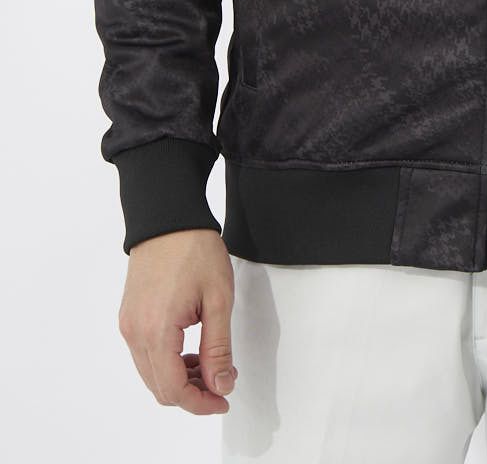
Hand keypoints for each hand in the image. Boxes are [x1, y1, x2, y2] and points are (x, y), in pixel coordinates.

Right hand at [117, 228, 237, 414]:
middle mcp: (135, 333)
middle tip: (222, 381)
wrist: (169, 217)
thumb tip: (220, 384)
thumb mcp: (219, 299)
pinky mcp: (129, 316)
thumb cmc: (195, 249)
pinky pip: (145, 354)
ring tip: (210, 362)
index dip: (200, 402)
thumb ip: (218, 348)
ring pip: (151, 373)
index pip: (173, 390)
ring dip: (179, 378)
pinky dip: (167, 361)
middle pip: (159, 388)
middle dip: (192, 393)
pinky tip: (190, 348)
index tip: (223, 398)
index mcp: (156, 331)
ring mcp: (128, 325)